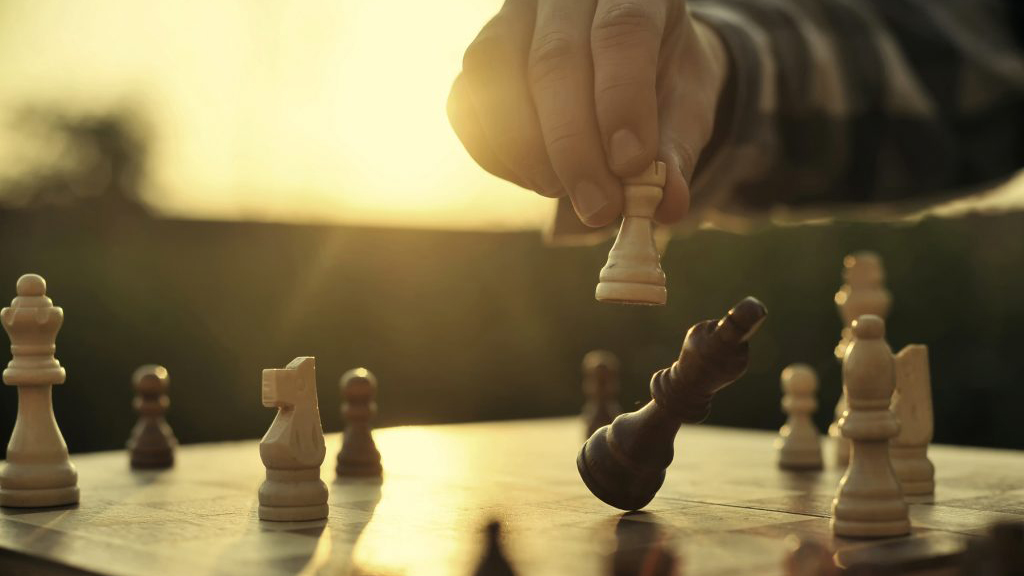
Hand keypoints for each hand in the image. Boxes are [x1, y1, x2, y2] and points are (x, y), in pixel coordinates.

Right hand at [447, 0, 728, 226]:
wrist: (631, 66)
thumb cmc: (661, 83)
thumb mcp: (685, 109)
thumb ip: (675, 151)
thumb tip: (667, 203)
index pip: (620, 33)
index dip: (622, 102)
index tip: (631, 167)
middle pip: (554, 60)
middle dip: (574, 147)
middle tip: (599, 207)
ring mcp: (512, 18)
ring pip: (498, 75)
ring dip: (528, 151)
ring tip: (564, 191)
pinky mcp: (479, 55)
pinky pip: (467, 102)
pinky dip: (496, 152)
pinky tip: (533, 177)